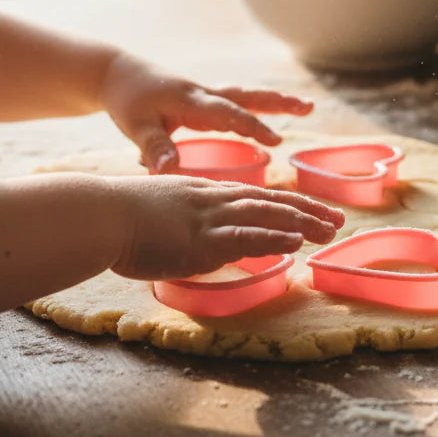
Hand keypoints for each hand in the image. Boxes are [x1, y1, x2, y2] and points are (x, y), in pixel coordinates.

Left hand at [101, 51, 312, 172]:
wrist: (117, 75)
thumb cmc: (126, 101)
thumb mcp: (135, 125)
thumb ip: (154, 147)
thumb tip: (169, 171)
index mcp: (191, 101)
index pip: (228, 114)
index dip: (253, 127)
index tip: (276, 140)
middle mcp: (204, 95)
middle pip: (247, 97)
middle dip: (278, 103)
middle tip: (309, 108)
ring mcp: (206, 95)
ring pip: (247, 96)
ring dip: (275, 101)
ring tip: (306, 107)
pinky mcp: (204, 99)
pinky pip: (237, 102)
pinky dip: (258, 107)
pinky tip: (271, 115)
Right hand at [108, 176, 343, 279]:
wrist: (100, 214)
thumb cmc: (117, 217)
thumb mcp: (157, 213)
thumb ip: (178, 225)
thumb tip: (187, 243)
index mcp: (203, 193)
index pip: (254, 196)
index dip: (286, 203)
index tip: (311, 211)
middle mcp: (212, 200)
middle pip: (270, 202)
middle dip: (307, 211)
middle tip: (337, 221)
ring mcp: (209, 218)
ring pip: (266, 216)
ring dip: (302, 223)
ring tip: (331, 232)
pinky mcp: (201, 239)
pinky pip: (245, 237)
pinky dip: (273, 237)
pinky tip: (297, 241)